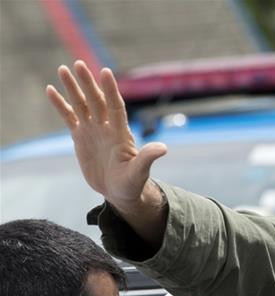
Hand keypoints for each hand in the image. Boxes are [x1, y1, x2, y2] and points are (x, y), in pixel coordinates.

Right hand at [45, 60, 165, 209]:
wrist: (119, 191)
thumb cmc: (132, 183)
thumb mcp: (139, 172)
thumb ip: (147, 158)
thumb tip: (163, 148)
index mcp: (121, 133)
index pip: (115, 106)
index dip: (111, 90)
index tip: (105, 72)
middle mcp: (106, 127)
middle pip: (96, 100)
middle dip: (88, 83)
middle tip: (78, 64)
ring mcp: (93, 130)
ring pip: (82, 104)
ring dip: (73, 87)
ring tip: (63, 68)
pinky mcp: (81, 137)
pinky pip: (69, 117)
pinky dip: (60, 104)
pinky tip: (51, 90)